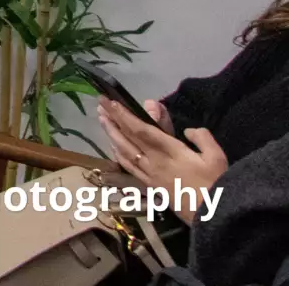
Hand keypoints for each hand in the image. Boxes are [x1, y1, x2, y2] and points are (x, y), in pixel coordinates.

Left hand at [103, 98, 225, 220]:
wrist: (213, 217)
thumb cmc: (216, 185)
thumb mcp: (216, 157)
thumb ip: (202, 138)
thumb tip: (187, 130)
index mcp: (169, 151)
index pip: (140, 128)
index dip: (123, 114)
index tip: (110, 101)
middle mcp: (154, 161)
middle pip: (128, 137)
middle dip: (113, 119)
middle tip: (100, 103)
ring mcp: (149, 174)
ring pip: (124, 151)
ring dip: (111, 133)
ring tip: (102, 119)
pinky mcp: (150, 186)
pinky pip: (129, 167)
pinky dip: (118, 154)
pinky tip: (113, 147)